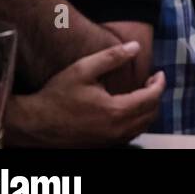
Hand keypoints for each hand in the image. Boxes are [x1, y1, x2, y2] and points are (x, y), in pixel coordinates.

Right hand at [5, 43, 164, 147]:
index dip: (159, 84)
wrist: (35, 125)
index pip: (150, 98)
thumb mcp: (83, 69)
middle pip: (150, 115)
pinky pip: (129, 135)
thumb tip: (135, 47)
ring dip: (147, 110)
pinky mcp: (101, 146)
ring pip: (141, 128)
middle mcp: (116, 130)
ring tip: (142, 92)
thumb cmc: (57, 95)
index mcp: (115, 111)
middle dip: (156, 96)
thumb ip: (112, 57)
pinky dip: (136, 122)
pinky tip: (127, 108)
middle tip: (152, 80)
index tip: (159, 73)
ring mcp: (109, 142)